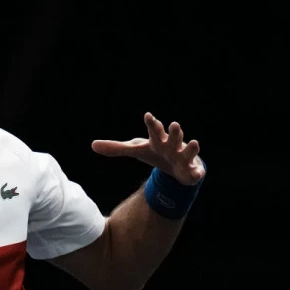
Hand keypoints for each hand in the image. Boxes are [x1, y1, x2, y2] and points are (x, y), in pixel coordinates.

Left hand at [91, 112, 205, 185]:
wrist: (175, 166)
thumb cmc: (155, 152)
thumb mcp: (136, 150)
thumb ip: (116, 148)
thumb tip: (92, 145)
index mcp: (158, 140)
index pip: (154, 130)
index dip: (152, 123)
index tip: (148, 115)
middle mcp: (172, 146)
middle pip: (173, 138)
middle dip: (175, 132)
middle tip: (174, 124)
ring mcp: (183, 157)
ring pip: (187, 152)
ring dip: (190, 147)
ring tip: (194, 142)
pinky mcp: (191, 171)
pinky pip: (195, 172)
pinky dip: (196, 172)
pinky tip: (197, 173)